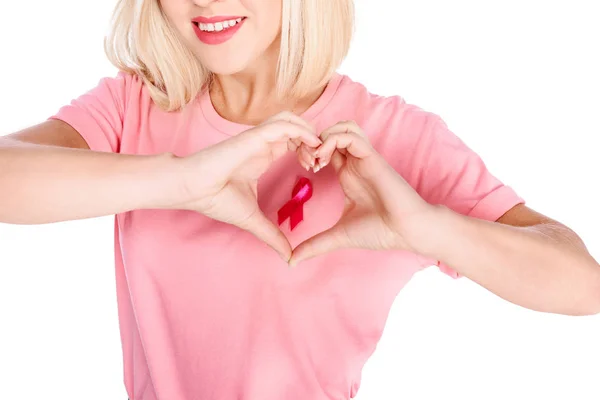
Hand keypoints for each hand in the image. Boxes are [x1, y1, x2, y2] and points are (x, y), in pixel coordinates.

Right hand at [173, 112, 320, 260]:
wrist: (194, 190)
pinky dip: (301, 131)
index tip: (316, 169)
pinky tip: (311, 145)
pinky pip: (283, 124)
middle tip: (320, 162)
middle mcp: (263, 143)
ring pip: (292, 119)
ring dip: (308, 132)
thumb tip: (287, 257)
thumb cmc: (216, 199)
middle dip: (313, 141)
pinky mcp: (254, 136)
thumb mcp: (253, 220)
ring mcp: (259, 137)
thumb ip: (272, 235)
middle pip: (297, 128)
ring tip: (316, 153)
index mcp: (264, 155)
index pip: (294, 142)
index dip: (309, 151)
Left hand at [289, 121, 433, 265]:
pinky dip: (332, 139)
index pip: (325, 150)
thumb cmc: (379, 232)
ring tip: (315, 158)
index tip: (302, 170)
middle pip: (331, 132)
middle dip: (312, 141)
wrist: (407, 231)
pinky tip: (323, 159)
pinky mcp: (371, 156)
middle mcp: (354, 163)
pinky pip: (350, 134)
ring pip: (342, 126)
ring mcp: (363, 158)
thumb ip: (314, 245)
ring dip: (323, 137)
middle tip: (305, 160)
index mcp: (347, 175)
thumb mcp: (338, 236)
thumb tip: (291, 261)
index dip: (309, 154)